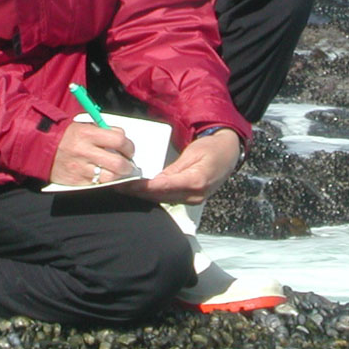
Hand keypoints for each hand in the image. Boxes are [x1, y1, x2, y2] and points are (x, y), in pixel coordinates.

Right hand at [49, 121, 136, 186]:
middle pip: (118, 163)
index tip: (129, 150)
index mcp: (88, 133)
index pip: (119, 140)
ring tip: (118, 172)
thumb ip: (104, 131)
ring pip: (109, 177)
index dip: (129, 146)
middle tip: (128, 165)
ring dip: (118, 176)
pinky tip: (103, 176)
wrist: (42, 147)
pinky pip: (97, 184)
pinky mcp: (75, 181)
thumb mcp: (84, 125)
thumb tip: (123, 140)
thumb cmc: (68, 135)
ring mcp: (80, 168)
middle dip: (127, 166)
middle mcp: (84, 151)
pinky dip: (103, 182)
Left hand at [124, 128, 240, 204]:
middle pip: (161, 197)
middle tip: (118, 187)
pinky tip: (140, 192)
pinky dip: (154, 196)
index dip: (144, 188)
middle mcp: (195, 195)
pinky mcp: (191, 199)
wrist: (229, 153)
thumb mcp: (192, 153)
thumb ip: (174, 169)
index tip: (128, 185)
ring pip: (163, 200)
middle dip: (139, 193)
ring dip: (144, 196)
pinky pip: (169, 199)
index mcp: (196, 181)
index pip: (164, 187)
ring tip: (124, 190)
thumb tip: (156, 181)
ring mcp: (194, 199)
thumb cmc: (212, 148)